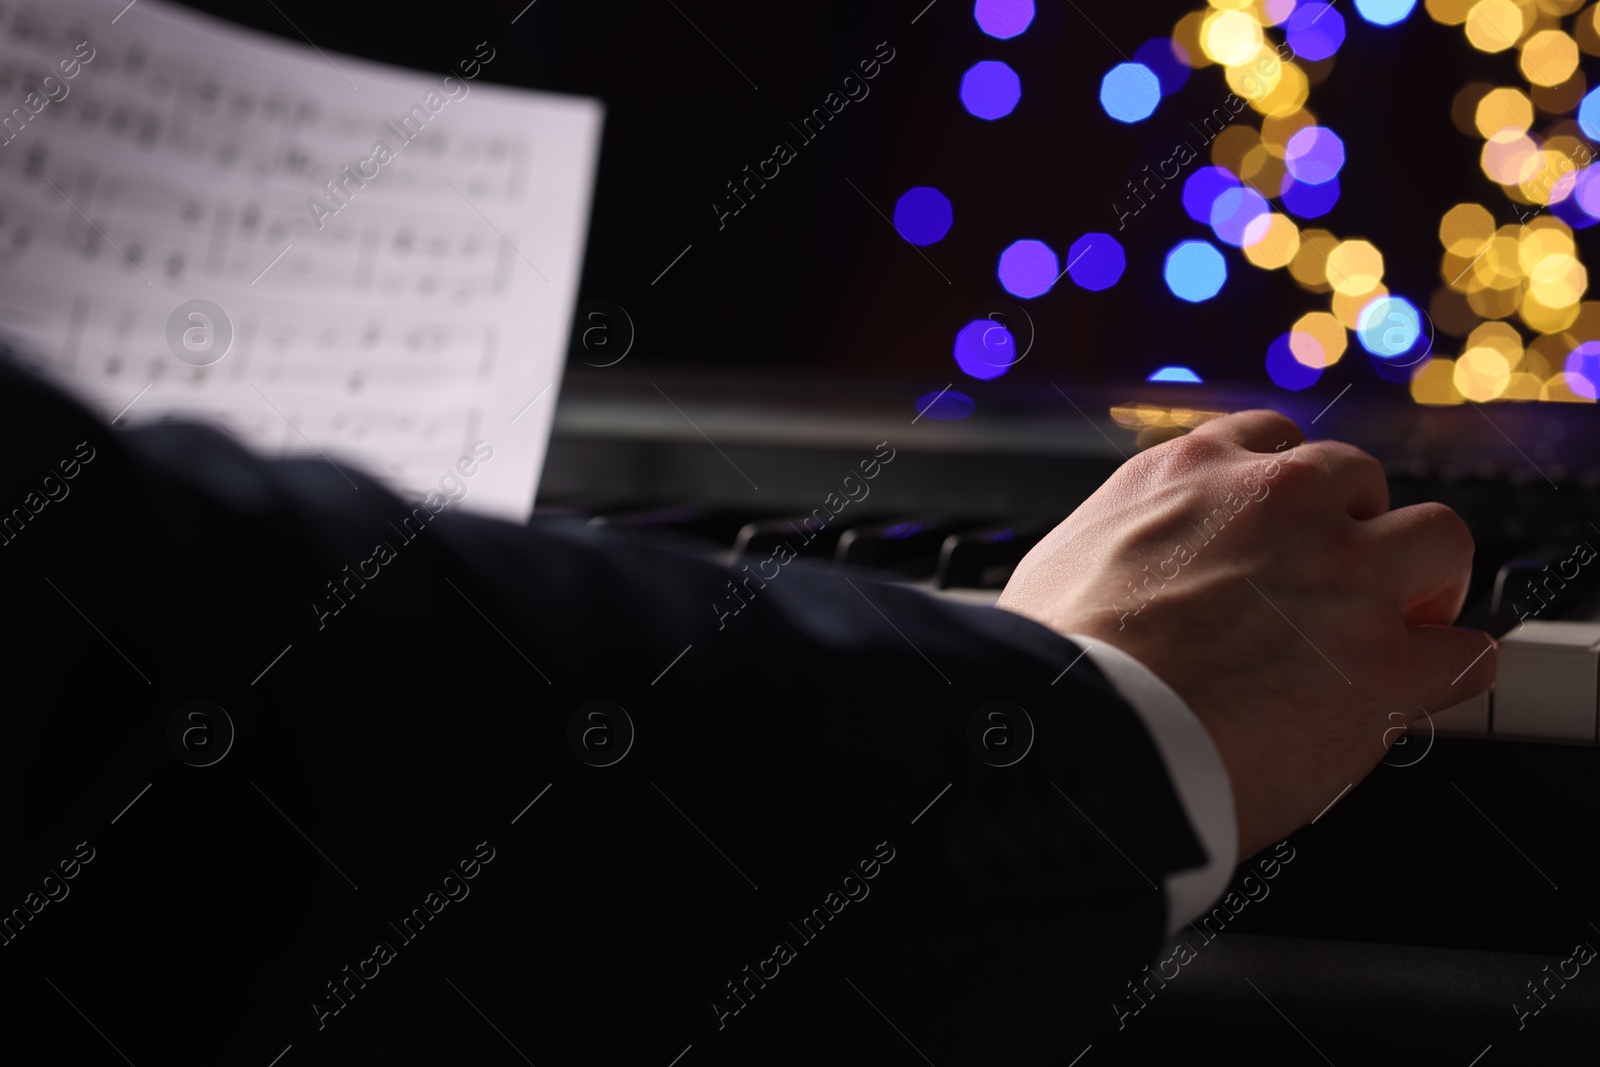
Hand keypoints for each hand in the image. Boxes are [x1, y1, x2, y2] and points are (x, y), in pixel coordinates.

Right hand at [996, 410, 1495, 860]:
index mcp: (1188, 474)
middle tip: (1335, 588)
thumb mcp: (1063, 563)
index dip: (1286, 497)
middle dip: (1353, 533)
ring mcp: (1343, 574)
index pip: (1271, 444)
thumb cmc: (1052, 667)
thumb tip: (1114, 580)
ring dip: (1418, 584)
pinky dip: (1444, 673)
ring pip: (1438, 540)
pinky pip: (1465, 652)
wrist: (1078, 735)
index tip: (1283, 532)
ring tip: (1393, 631)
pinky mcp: (1387, 661)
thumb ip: (1119, 548)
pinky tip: (1412, 697)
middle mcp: (1276, 502)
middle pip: (1359, 479)